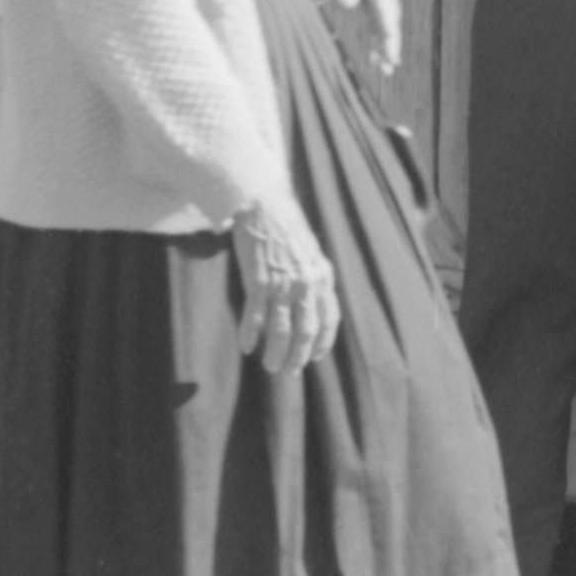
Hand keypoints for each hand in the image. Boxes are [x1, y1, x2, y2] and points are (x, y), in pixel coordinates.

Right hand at [236, 203, 339, 375]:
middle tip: (289, 370)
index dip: (322, 342)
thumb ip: (313, 279)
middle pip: (306, 330)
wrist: (264, 205)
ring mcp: (283, 283)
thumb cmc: (285, 230)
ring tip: (270, 366)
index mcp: (323, 276)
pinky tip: (246, 347)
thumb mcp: (310, 254)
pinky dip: (250, 334)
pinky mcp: (258, 280)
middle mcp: (307, 283)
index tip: (314, 357)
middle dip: (298, 355)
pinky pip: (255, 316)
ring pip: (281, 329)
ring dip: (275, 352)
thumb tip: (310, 308)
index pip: (329, 318)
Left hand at [311, 0, 404, 82]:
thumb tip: (350, 4)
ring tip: (387, 68)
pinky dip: (380, 41)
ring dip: (388, 43)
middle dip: (389, 36)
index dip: (384, 16)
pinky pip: (381, 22)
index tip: (389, 36)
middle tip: (391, 59)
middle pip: (388, 9)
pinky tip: (379, 62)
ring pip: (387, 19)